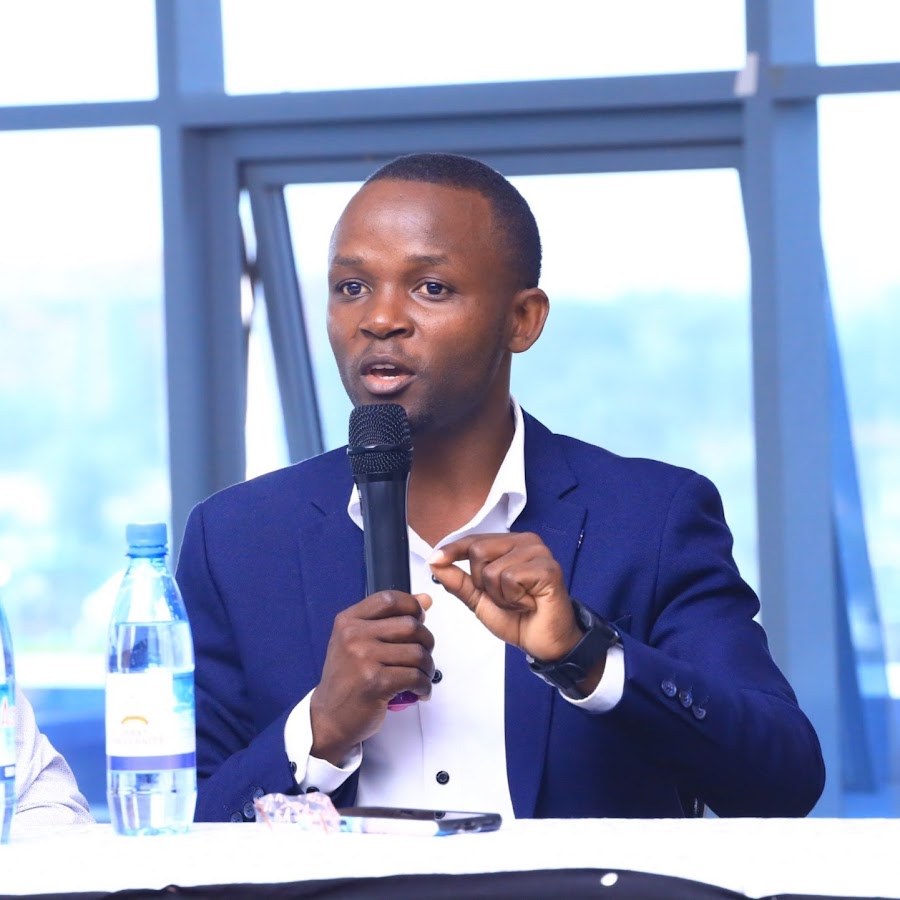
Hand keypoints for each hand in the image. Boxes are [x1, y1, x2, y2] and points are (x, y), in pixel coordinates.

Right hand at [310, 591, 433, 765]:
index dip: (412, 606)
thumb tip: (425, 600)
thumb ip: (390, 619)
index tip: (419, 619)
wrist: (329, 718)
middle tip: (422, 656)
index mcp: (348, 621)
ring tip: (421, 676)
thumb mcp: (359, 642)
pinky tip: (419, 691)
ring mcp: (363, 658)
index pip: (390, 599)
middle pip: (410, 625)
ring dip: (427, 667)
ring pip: (417, 652)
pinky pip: (415, 677)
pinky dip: (424, 686)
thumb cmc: (347, 680)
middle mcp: (353, 636)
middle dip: (426, 642)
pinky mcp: (375, 682)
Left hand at [428, 533, 581, 662]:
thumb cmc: (517, 618)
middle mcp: (525, 541)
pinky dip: (513, 598)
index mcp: (509, 544)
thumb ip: (457, 581)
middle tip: (504, 597)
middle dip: (482, 583)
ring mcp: (539, 552)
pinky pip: (511, 579)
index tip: (435, 559)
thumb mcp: (478, 599)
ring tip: (518, 601)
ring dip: (499, 595)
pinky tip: (528, 603)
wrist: (542, 642)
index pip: (474, 539)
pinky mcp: (548, 568)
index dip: (452, 550)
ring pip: (493, 569)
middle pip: (478, 550)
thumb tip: (435, 563)